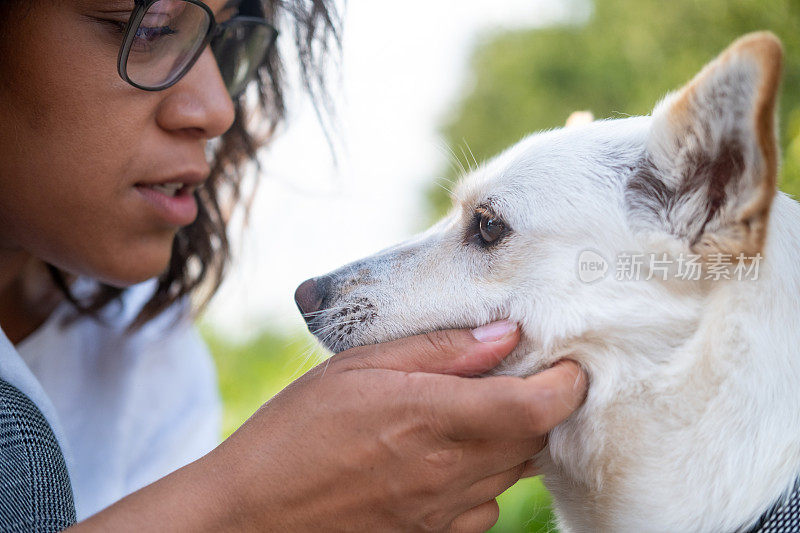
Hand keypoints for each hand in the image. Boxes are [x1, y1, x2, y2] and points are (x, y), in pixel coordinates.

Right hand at [71, 322, 586, 532]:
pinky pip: (485, 506)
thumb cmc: (294, 432)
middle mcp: (448, 473)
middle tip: (520, 373)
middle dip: (542, 404)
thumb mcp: (357, 368)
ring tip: (476, 411)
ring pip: (514, 473)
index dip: (567, 383)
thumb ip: (437, 350)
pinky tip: (446, 457)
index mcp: (431, 418)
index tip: (568, 361)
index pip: (536, 407)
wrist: (251, 515)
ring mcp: (443, 514)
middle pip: (536, 439)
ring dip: (512, 440)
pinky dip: (483, 477)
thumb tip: (503, 335)